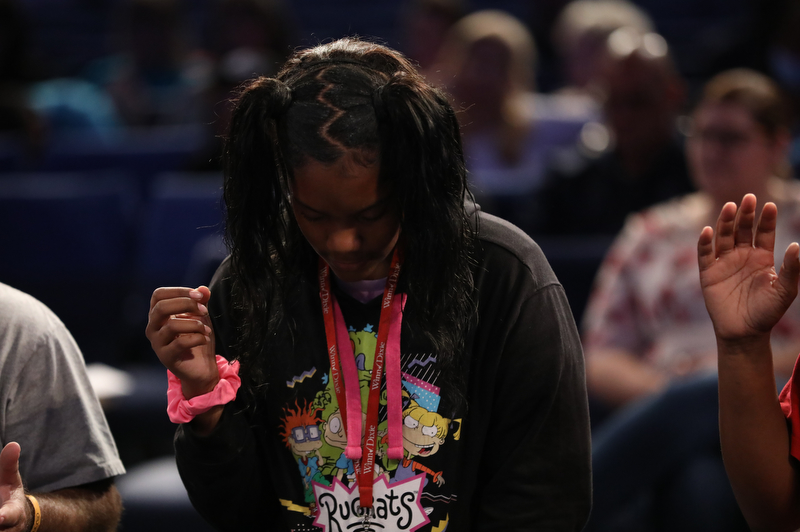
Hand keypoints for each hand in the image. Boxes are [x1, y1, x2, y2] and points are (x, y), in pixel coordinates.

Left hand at [0, 443, 28, 530]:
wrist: (12, 516)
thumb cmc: (7, 493)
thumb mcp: (10, 478)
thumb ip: (9, 464)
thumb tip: (13, 445)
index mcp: (14, 512)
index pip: (10, 515)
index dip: (5, 516)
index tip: (0, 516)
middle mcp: (7, 528)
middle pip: (1, 529)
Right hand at [146, 286, 218, 398]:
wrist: (201, 367)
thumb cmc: (197, 338)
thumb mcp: (201, 316)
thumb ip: (201, 302)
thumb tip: (203, 289)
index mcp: (158, 315)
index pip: (158, 295)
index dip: (179, 291)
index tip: (199, 295)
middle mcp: (153, 327)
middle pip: (161, 307)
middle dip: (187, 305)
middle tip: (204, 311)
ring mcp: (157, 343)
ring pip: (172, 326)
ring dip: (195, 324)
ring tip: (207, 329)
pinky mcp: (165, 357)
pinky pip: (180, 343)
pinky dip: (197, 338)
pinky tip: (205, 339)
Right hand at [698, 194, 799, 342]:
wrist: (744, 333)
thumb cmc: (767, 313)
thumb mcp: (785, 291)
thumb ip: (791, 269)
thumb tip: (796, 246)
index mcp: (762, 257)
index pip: (764, 233)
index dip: (766, 220)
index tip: (769, 206)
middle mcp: (742, 256)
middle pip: (743, 230)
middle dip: (745, 214)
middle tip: (748, 198)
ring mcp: (724, 263)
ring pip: (724, 237)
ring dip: (726, 222)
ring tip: (730, 207)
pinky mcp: (708, 273)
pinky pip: (704, 254)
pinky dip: (704, 242)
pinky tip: (708, 231)